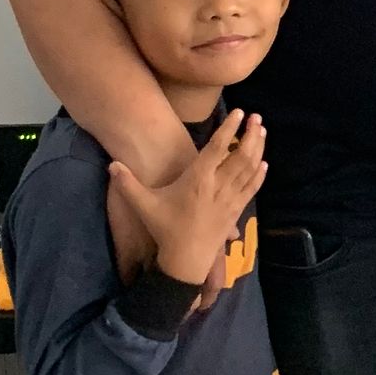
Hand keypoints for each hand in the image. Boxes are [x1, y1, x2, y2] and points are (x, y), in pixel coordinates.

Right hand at [109, 112, 267, 286]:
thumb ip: (128, 184)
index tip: (239, 113)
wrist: (186, 261)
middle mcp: (218, 186)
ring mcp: (230, 199)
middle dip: (251, 135)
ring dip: (258, 149)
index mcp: (198, 180)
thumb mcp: (144, 206)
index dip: (229, 129)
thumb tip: (112, 165)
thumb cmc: (166, 230)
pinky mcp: (236, 210)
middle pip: (241, 156)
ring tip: (262, 131)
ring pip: (249, 170)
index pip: (217, 149)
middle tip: (257, 117)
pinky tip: (264, 164)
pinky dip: (259, 174)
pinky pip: (252, 188)